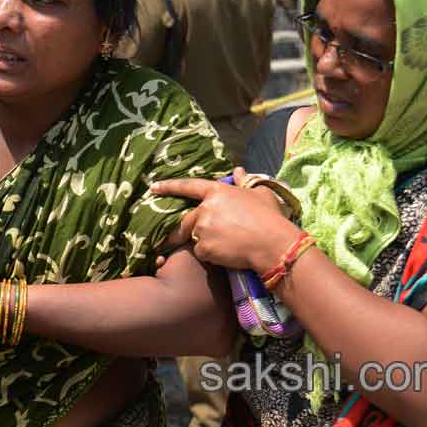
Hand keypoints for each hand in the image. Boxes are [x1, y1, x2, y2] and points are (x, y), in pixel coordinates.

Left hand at [151, 167, 299, 272]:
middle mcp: (206, 208)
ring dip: (207, 242)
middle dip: (183, 230)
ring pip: (196, 237)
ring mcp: (203, 228)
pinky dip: (211, 255)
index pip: (189, 186)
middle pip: (187, 220)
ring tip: (230, 244)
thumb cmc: (271, 218)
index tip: (153, 187)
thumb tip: (239, 170)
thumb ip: (245, 181)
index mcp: (218, 192)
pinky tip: (228, 254)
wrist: (273, 244)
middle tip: (198, 237)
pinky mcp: (203, 247)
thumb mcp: (260, 193)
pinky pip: (201, 253)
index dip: (170, 186)